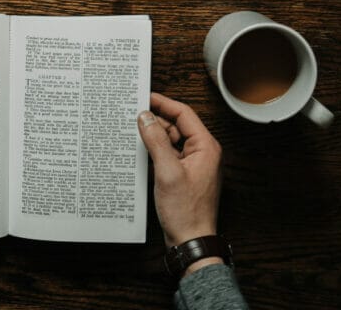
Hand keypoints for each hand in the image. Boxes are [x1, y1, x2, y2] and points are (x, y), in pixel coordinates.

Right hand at [137, 92, 222, 271]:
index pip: (184, 114)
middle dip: (156, 120)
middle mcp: (203, 153)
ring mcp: (194, 164)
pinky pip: (170, 154)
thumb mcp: (167, 171)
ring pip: (172, 140)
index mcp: (206, 147)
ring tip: (134, 131)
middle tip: (134, 114)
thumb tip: (145, 117)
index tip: (145, 97)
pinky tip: (141, 150)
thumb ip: (156, 140)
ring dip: (155, 135)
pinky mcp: (185, 175)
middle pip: (178, 125)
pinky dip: (157, 150)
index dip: (163, 103)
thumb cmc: (185, 212)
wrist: (191, 243)